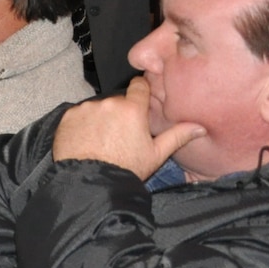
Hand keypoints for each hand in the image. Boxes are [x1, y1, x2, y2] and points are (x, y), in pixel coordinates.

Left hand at [52, 77, 204, 179]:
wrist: (91, 182)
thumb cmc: (126, 168)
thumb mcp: (156, 154)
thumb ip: (177, 136)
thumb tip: (200, 128)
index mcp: (132, 109)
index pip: (139, 86)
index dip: (140, 92)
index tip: (140, 102)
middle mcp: (108, 103)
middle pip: (117, 100)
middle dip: (120, 111)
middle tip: (121, 132)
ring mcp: (86, 108)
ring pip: (98, 107)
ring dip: (101, 117)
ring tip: (103, 139)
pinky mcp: (68, 116)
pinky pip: (79, 114)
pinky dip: (83, 123)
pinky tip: (87, 139)